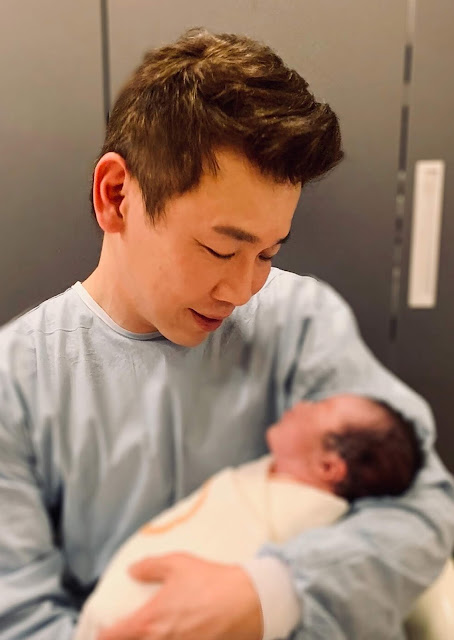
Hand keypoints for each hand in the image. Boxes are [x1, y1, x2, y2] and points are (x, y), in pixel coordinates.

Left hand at [97, 552, 262, 639]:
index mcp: (150, 620)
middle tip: (124, 632)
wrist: (247, 602)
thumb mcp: (177, 564)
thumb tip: (131, 571)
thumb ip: (149, 567)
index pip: (114, 635)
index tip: (100, 632)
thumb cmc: (210, 581)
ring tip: (149, 633)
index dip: (102, 635)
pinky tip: (170, 636)